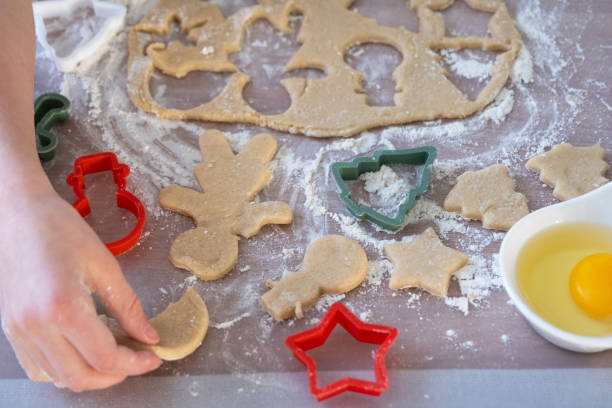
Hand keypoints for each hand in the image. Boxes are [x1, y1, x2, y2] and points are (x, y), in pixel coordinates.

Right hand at [0, 188, 160, 390]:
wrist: (19, 216)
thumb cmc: (62, 230)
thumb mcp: (105, 266)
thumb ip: (129, 307)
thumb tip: (149, 337)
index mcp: (63, 306)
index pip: (104, 357)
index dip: (135, 364)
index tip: (152, 357)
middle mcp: (36, 325)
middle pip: (81, 378)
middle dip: (115, 375)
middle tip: (136, 358)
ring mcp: (19, 331)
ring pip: (58, 378)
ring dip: (90, 374)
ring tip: (112, 351)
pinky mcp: (11, 330)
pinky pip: (38, 368)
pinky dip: (65, 369)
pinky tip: (83, 350)